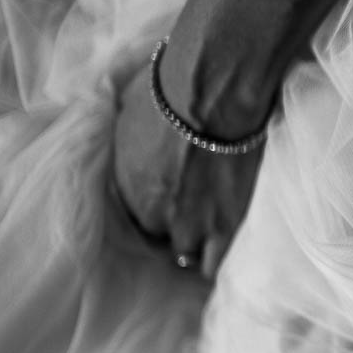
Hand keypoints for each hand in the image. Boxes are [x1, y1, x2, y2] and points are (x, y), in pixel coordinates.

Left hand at [111, 64, 264, 279]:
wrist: (213, 91)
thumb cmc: (168, 89)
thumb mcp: (127, 112)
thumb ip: (131, 142)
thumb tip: (135, 138)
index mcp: (125, 188)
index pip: (135, 214)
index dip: (155, 206)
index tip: (169, 197)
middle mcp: (153, 213)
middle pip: (161, 236)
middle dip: (174, 228)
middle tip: (193, 212)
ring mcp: (191, 224)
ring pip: (189, 256)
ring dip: (197, 248)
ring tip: (211, 236)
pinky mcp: (227, 225)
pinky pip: (218, 262)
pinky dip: (219, 260)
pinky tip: (225, 251)